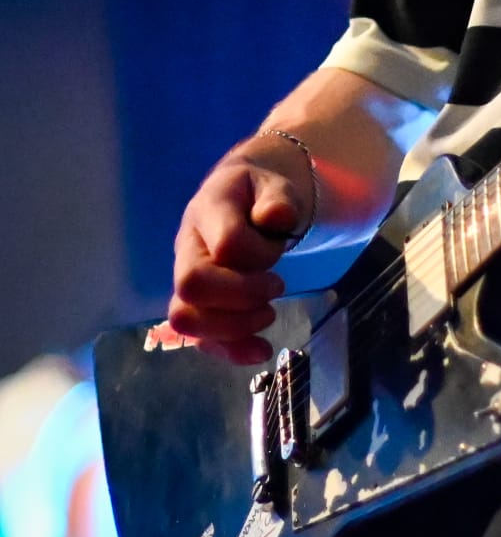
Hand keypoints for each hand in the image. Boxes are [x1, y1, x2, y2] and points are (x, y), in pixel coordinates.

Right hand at [167, 144, 308, 365]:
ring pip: (186, 317)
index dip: (257, 255)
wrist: (242, 201)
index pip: (226, 243)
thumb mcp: (275, 185)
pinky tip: (260, 351)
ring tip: (268, 315)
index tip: (278, 252)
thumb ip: (278, 198)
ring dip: (234, 327)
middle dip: (242, 296)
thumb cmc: (258, 194)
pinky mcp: (196, 306)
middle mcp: (187, 247)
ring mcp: (186, 278)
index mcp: (208, 210)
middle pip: (192, 285)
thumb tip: (276, 218)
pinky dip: (230, 351)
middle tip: (275, 288)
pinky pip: (199, 338)